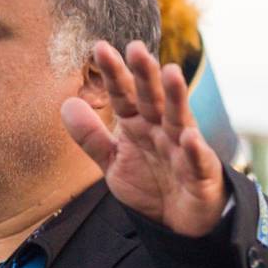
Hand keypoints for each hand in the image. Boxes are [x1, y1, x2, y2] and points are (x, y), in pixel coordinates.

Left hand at [61, 41, 226, 237]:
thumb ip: (90, 136)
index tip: (100, 48)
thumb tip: (66, 103)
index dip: (113, 74)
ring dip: (175, 96)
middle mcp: (161, 129)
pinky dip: (194, 149)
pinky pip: (197, 160)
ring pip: (179, 118)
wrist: (180, 220)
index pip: (123, 95)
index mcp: (138, 123)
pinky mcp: (200, 173)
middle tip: (136, 47)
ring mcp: (182, 148)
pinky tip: (189, 136)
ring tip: (170, 72)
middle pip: (151, 98)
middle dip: (144, 74)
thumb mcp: (113, 162)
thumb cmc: (149, 183)